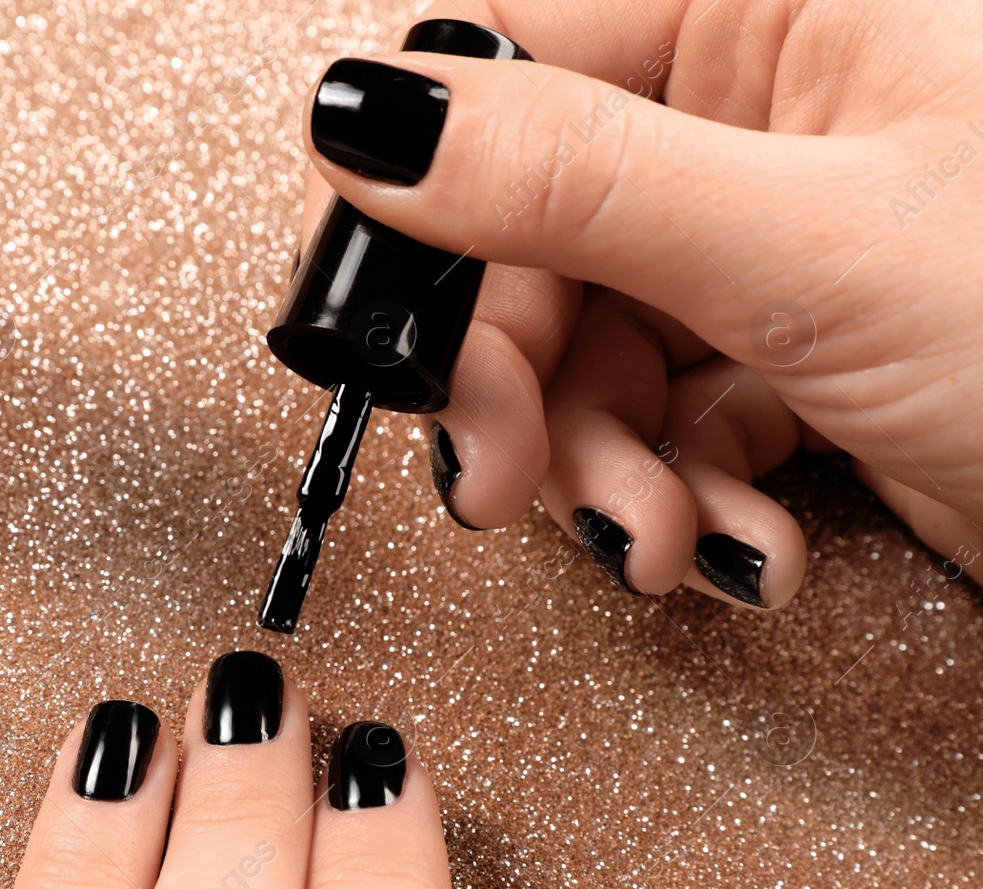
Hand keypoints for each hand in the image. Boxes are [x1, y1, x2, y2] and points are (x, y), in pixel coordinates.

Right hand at [298, 0, 982, 607]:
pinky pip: (657, 397)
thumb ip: (575, 172)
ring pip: (584, 331)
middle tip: (499, 475)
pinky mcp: (786, 332)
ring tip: (647, 538)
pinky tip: (723, 538)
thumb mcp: (813, 246)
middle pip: (531, 224)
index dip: (421, 192)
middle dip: (514, 374)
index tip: (378, 316)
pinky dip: (667, 482)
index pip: (513, 53)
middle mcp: (766, 94)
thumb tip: (372, 116)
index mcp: (780, 1)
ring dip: (593, 458)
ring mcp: (770, 222)